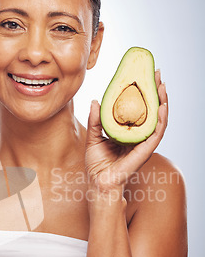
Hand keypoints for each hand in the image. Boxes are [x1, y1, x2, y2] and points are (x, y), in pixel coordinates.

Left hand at [85, 70, 167, 193]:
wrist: (98, 182)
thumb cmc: (96, 164)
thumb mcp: (93, 136)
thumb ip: (95, 120)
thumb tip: (95, 100)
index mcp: (127, 132)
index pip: (139, 109)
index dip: (142, 93)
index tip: (143, 75)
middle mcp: (138, 136)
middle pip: (151, 111)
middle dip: (155, 92)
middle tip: (156, 74)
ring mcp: (143, 143)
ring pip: (158, 120)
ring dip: (162, 102)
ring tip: (162, 86)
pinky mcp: (145, 151)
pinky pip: (156, 133)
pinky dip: (161, 120)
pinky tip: (162, 107)